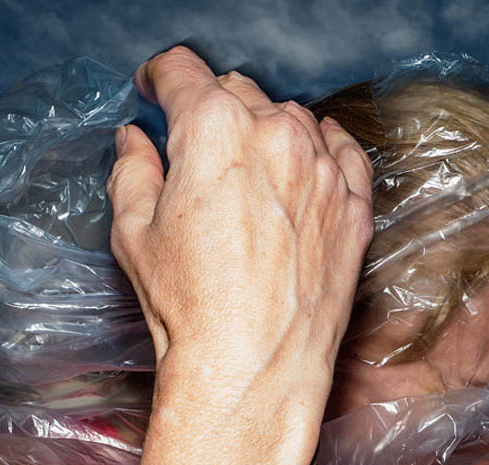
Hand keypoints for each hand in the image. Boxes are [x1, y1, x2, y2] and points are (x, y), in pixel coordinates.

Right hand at [106, 47, 373, 421]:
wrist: (253, 368)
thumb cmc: (190, 308)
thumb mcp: (135, 234)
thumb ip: (133, 172)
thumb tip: (135, 143)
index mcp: (214, 129)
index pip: (182, 72)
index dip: (160, 77)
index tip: (155, 88)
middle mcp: (276, 136)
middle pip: (239, 91)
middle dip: (212, 106)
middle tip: (197, 139)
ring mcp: (323, 170)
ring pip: (292, 119)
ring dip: (267, 128)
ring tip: (249, 161)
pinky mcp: (354, 208)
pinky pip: (345, 154)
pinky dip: (325, 146)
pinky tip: (313, 152)